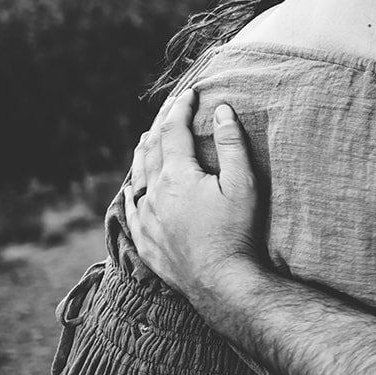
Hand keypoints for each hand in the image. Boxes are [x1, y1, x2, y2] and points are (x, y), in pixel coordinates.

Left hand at [123, 88, 263, 306]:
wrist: (220, 281)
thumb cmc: (237, 232)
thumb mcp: (243, 184)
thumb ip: (232, 144)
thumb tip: (222, 110)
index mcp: (177, 175)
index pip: (174, 130)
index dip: (181, 108)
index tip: (190, 93)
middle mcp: (154, 192)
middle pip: (151, 147)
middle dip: (161, 122)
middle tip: (172, 106)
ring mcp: (146, 217)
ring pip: (137, 174)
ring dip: (143, 151)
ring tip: (148, 137)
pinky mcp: (144, 239)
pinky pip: (131, 205)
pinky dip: (134, 186)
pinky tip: (136, 185)